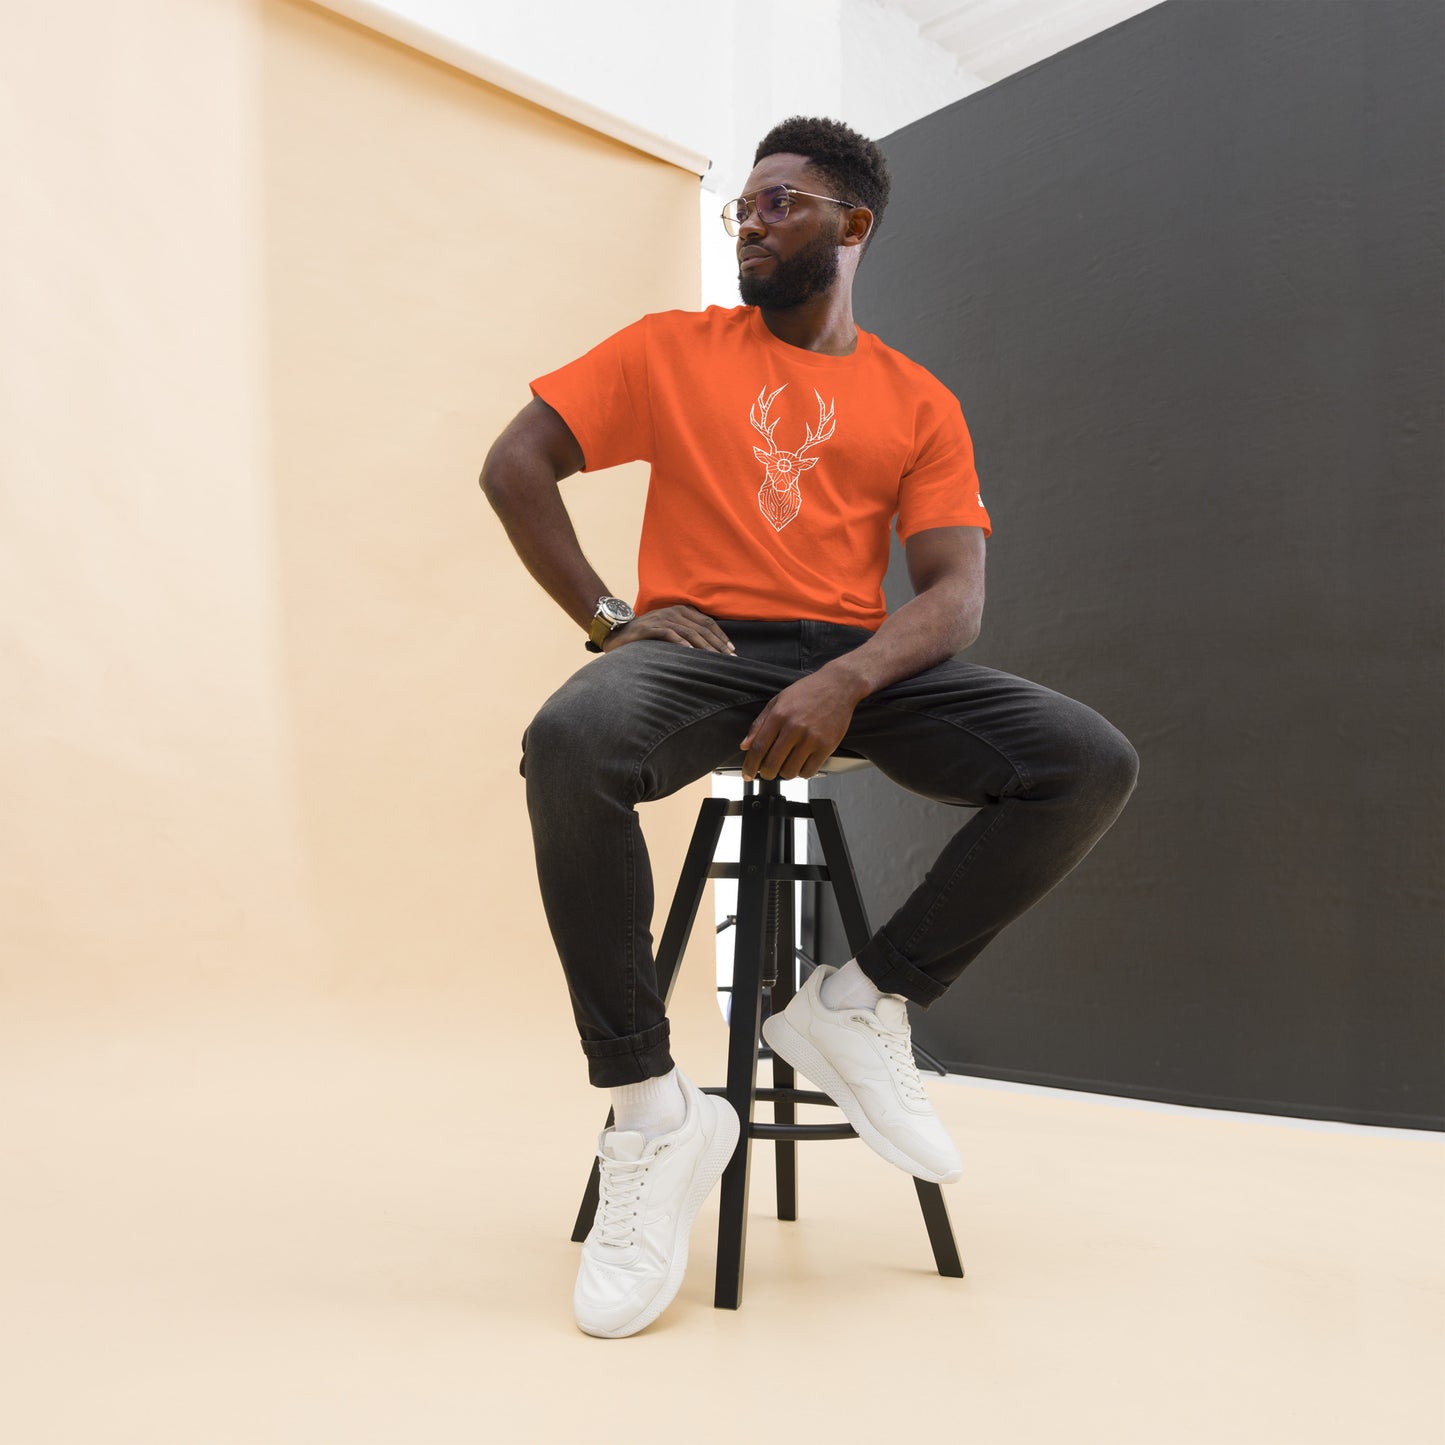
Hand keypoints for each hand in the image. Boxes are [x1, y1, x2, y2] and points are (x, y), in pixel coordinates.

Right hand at [603, 605, 734, 653]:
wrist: (617, 632)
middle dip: (717, 644)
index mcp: (681, 611)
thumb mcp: (669, 629)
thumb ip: (686, 633)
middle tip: (728, 659)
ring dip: (704, 647)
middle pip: (701, 628)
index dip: (721, 636)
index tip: (731, 650)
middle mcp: (673, 612)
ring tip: (715, 659)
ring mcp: (661, 619)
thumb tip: (709, 648)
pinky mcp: (649, 628)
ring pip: (689, 632)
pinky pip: (669, 635)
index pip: (707, 622)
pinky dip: (682, 644)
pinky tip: (691, 653)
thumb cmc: (647, 635)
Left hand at [739, 670, 861, 780]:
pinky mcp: (826, 746)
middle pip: (772, 764)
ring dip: (785, 773)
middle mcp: (794, 728)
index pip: (758, 748)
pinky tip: (801, 763)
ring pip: (790, 771)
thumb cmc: (808, 691)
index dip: (750, 766)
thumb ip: (759, 724)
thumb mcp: (778, 701)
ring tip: (786, 764)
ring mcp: (811, 738)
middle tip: (767, 772)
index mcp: (779, 715)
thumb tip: (745, 746)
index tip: (748, 774)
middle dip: (766, 773)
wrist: (838, 686)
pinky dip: (802, 772)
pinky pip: (809, 771)